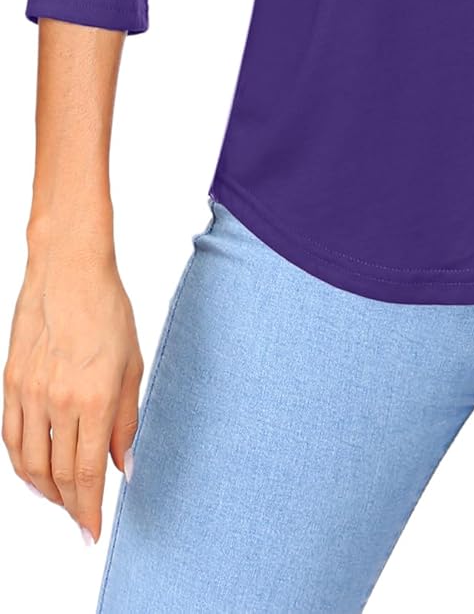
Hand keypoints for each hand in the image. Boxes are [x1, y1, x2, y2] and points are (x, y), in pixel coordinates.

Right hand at [2, 244, 142, 545]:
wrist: (68, 269)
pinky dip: (21, 463)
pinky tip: (34, 471)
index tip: (92, 532)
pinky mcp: (10, 382)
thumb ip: (128, 420)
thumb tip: (124, 466)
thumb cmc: (107, 309)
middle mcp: (58, 401)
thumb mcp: (132, 364)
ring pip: (29, 463)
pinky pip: (10, 437)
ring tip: (61, 500)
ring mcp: (29, 393)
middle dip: (70, 506)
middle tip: (81, 520)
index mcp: (94, 398)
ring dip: (44, 491)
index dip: (88, 509)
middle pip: (57, 474)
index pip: (86, 473)